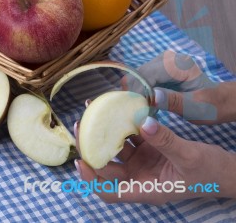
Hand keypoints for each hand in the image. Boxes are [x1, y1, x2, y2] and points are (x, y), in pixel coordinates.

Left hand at [74, 116, 235, 204]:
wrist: (227, 170)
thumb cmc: (211, 172)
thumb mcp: (189, 157)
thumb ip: (166, 141)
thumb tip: (143, 121)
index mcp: (146, 188)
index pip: (109, 191)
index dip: (92, 179)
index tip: (80, 161)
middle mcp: (139, 177)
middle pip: (106, 167)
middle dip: (91, 148)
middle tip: (80, 126)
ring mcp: (143, 163)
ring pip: (116, 149)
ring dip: (104, 132)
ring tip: (93, 112)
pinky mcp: (149, 150)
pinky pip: (131, 137)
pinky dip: (123, 125)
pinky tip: (117, 109)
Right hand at [123, 50, 235, 123]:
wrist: (219, 102)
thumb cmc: (211, 106)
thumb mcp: (195, 108)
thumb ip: (173, 101)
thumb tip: (151, 97)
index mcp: (179, 65)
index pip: (147, 74)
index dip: (138, 92)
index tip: (137, 110)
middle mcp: (167, 59)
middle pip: (138, 74)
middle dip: (135, 93)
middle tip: (139, 113)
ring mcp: (160, 64)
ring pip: (136, 77)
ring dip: (136, 94)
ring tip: (143, 111)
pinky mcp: (156, 71)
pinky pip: (140, 81)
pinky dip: (140, 94)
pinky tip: (147, 106)